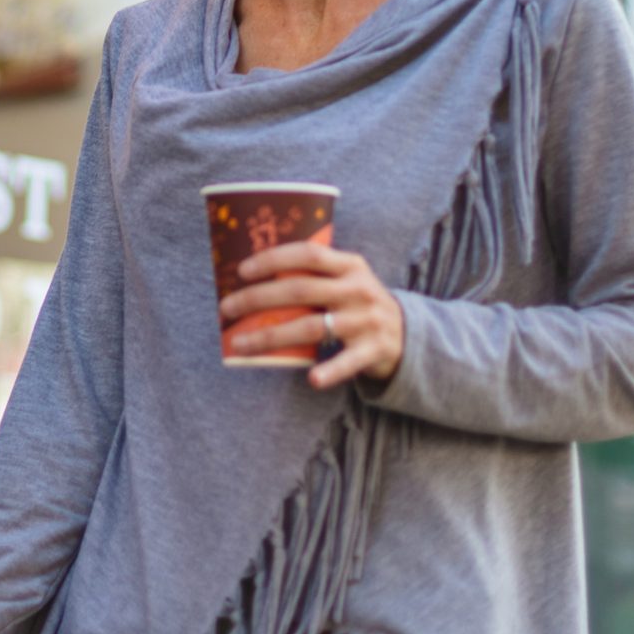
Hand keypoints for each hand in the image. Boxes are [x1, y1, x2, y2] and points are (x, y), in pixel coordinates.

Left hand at [219, 241, 404, 389]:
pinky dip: (330, 371)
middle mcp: (358, 289)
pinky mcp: (373, 349)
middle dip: (258, 298)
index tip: (242, 270)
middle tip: (227, 308)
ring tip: (240, 344)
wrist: (406, 334)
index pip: (308, 255)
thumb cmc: (358, 303)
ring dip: (271, 336)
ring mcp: (366, 320)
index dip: (274, 259)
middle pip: (301, 291)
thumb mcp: (346, 279)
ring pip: (312, 327)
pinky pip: (347, 361)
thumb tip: (253, 277)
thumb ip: (314, 275)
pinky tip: (311, 379)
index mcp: (350, 265)